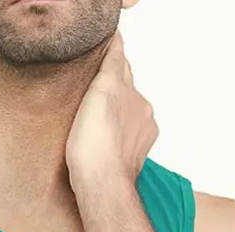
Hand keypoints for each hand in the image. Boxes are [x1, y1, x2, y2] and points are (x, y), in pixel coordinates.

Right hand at [66, 31, 157, 194]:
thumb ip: (112, 64)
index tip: (100, 57)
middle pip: (125, 96)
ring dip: (111, 118)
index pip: (123, 70)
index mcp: (138, 101)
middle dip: (112, 91)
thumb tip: (118, 42)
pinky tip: (98, 143)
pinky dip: (111, 140)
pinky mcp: (128, 163)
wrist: (102, 187)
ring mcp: (137, 143)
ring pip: (123, 121)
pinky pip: (119, 144)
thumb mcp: (104, 90)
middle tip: (91, 89)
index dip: (109, 62)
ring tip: (92, 120)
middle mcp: (143, 120)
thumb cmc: (97, 145)